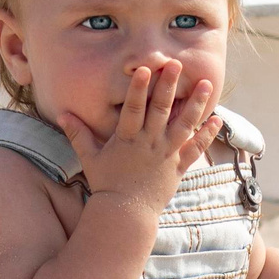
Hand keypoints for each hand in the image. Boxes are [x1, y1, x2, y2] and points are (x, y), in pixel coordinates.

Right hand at [59, 62, 220, 210]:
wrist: (126, 214)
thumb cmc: (106, 184)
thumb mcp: (90, 157)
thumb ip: (77, 134)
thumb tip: (61, 115)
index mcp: (127, 139)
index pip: (133, 108)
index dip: (139, 88)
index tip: (145, 70)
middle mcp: (149, 143)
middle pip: (161, 110)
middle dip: (169, 86)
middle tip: (177, 64)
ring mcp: (166, 154)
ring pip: (184, 125)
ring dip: (196, 104)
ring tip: (207, 84)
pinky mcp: (178, 166)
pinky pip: (195, 148)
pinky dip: (207, 134)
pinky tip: (218, 119)